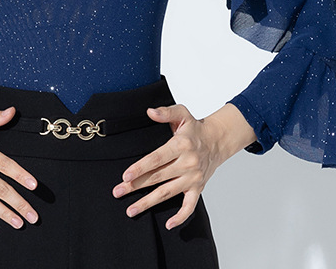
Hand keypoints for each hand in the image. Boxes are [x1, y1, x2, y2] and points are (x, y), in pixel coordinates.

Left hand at [111, 102, 236, 229]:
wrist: (217, 141)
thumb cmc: (195, 128)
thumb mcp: (182, 113)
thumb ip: (165, 112)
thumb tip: (150, 112)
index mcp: (181, 145)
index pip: (157, 158)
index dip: (141, 167)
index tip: (126, 175)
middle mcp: (187, 163)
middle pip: (158, 177)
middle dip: (136, 186)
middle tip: (118, 192)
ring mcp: (193, 178)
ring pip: (167, 193)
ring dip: (148, 202)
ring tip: (131, 210)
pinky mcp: (198, 188)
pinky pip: (190, 207)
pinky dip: (180, 217)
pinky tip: (168, 224)